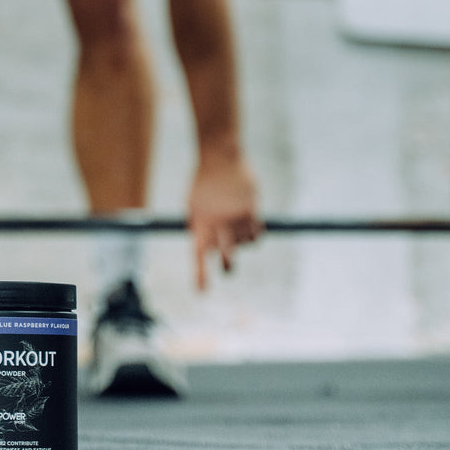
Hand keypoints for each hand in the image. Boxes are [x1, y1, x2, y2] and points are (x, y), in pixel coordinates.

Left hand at [187, 146, 260, 290]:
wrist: (219, 156)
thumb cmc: (203, 181)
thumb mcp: (192, 203)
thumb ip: (198, 226)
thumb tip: (205, 249)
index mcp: (200, 222)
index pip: (198, 254)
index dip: (200, 274)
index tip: (201, 292)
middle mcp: (219, 223)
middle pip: (227, 257)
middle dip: (227, 265)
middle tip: (227, 267)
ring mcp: (236, 218)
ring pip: (245, 245)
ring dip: (242, 241)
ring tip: (234, 224)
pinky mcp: (252, 211)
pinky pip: (257, 234)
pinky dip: (254, 234)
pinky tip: (247, 223)